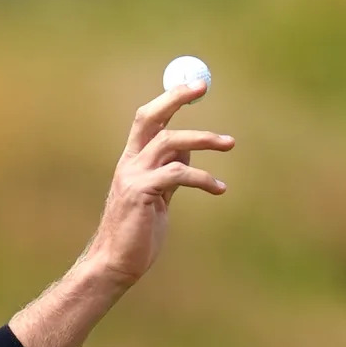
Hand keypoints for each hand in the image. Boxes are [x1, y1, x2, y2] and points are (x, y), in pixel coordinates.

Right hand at [82, 80, 234, 287]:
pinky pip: (178, 174)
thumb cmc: (137, 232)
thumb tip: (187, 150)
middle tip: (202, 87)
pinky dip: (204, 179)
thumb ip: (167, 171)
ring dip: (204, 138)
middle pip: (150, 118)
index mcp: (131, 161)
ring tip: (230, 142)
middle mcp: (129, 163)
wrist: (116, 262)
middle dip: (175, 98)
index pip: (148, 120)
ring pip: (169, 142)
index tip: (195, 85)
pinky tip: (220, 188)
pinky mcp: (141, 193)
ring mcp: (132, 177)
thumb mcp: (156, 195)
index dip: (170, 99)